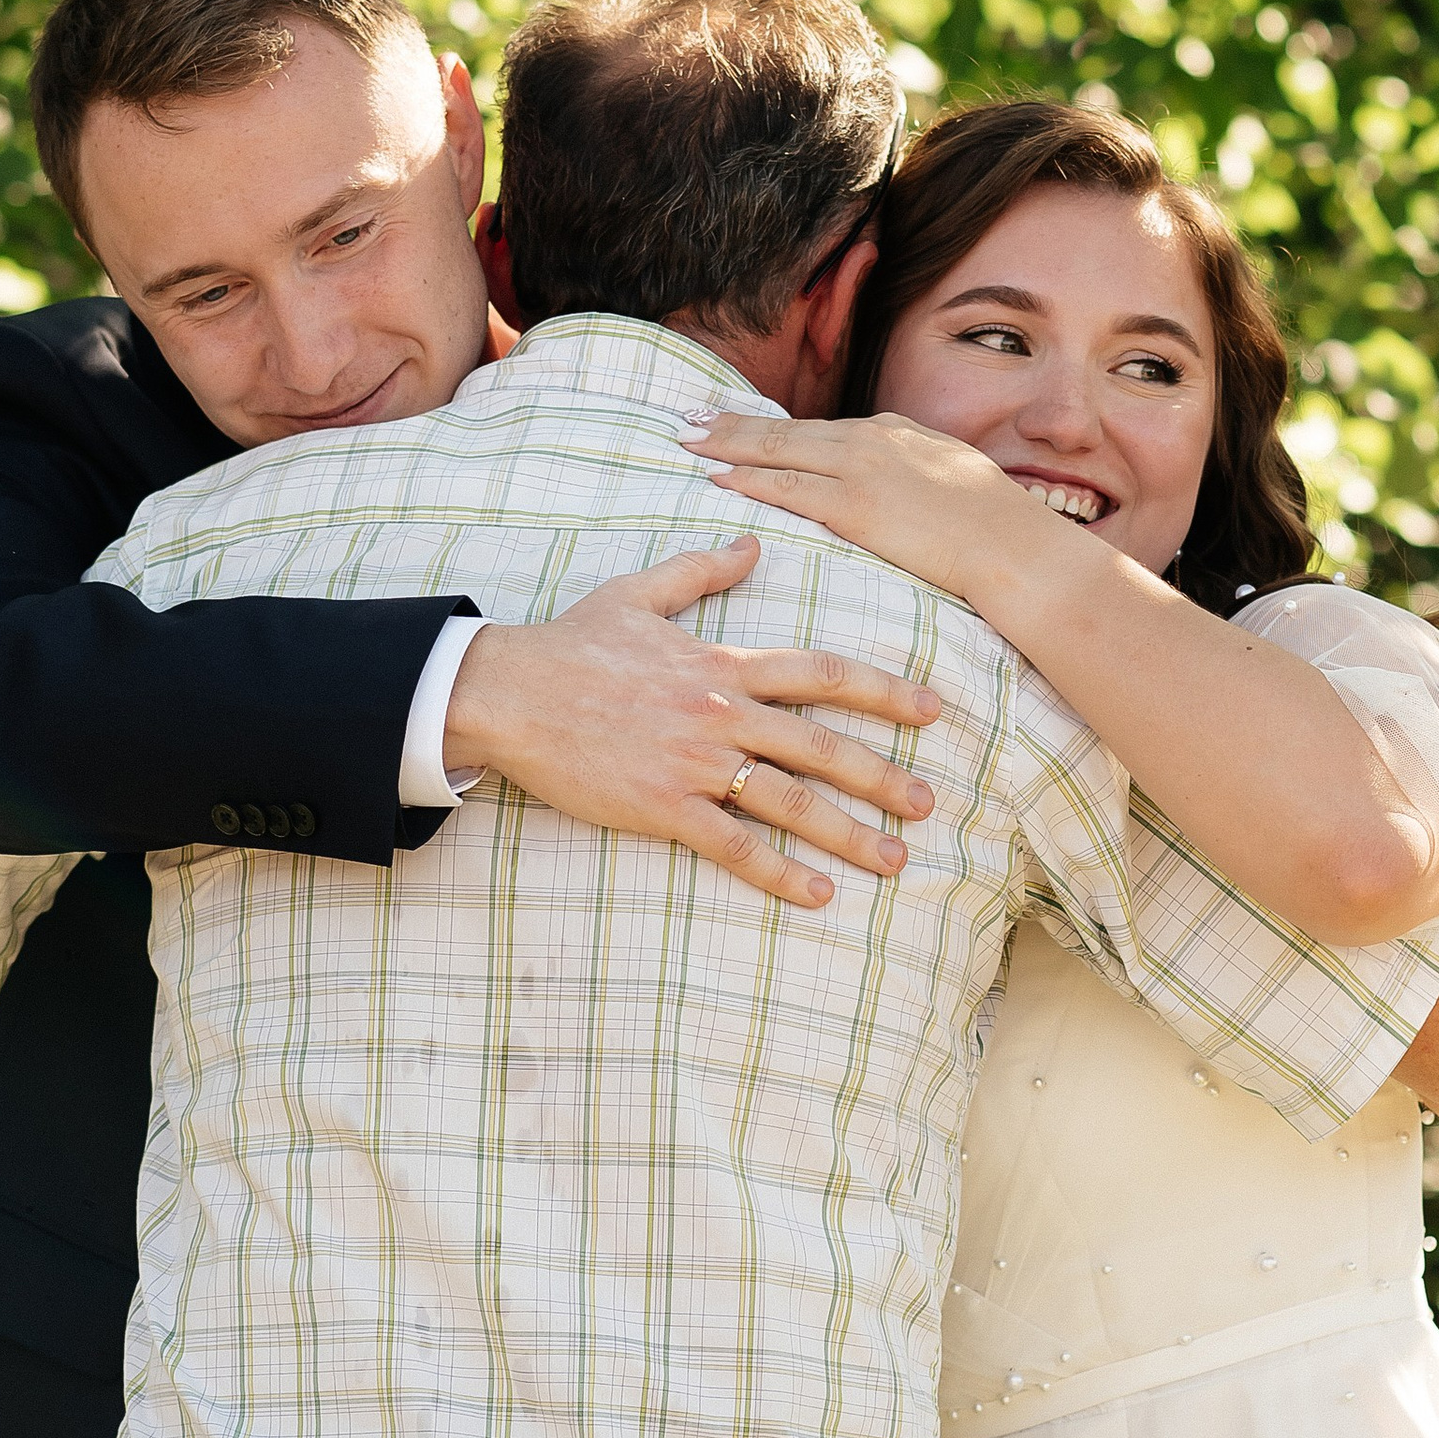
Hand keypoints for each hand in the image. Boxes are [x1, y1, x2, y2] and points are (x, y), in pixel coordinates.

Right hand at [442, 538, 942, 911]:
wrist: (507, 692)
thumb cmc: (570, 644)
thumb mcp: (638, 593)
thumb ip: (701, 570)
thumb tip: (751, 541)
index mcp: (722, 662)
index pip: (822, 673)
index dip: (883, 690)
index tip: (931, 709)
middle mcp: (722, 712)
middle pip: (823, 744)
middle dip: (884, 776)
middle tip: (930, 804)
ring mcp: (695, 762)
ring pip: (791, 801)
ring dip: (849, 833)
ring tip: (895, 860)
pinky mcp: (664, 806)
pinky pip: (734, 846)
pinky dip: (780, 873)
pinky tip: (819, 895)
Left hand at [683, 411, 1065, 613]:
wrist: (1013, 545)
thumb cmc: (995, 524)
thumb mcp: (956, 478)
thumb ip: (919, 472)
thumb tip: (903, 486)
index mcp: (895, 432)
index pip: (820, 429)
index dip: (774, 426)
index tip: (738, 422)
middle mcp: (872, 440)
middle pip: (786, 429)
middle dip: (732, 423)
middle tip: (688, 417)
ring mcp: (861, 469)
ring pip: (776, 450)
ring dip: (726, 444)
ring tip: (687, 440)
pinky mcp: (855, 505)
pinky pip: (788, 488)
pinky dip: (748, 480)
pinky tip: (717, 478)